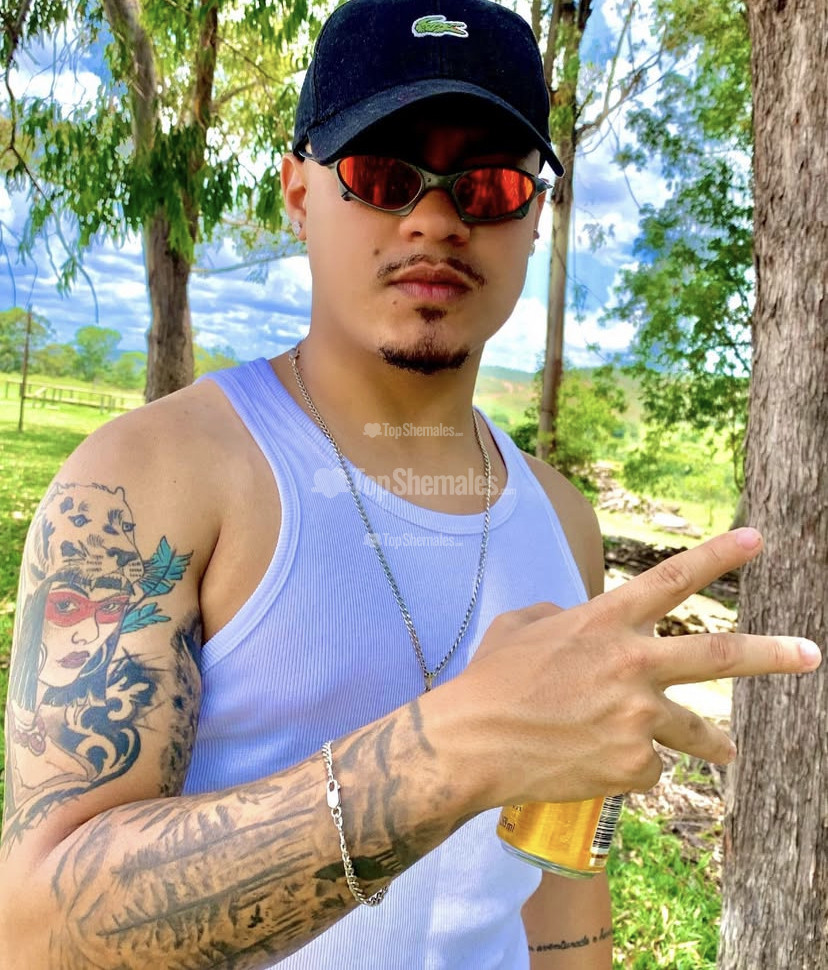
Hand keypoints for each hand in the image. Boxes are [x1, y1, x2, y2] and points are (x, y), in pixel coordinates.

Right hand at [451, 528, 820, 805]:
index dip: (717, 555)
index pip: (673, 578)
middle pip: (719, 655)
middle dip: (772, 653)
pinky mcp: (632, 764)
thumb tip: (574, 620)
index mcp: (605, 621)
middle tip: (810, 653)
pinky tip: (597, 765)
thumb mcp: (520, 627)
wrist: (473, 744)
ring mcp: (636, 716)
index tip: (757, 540)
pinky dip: (629, 766)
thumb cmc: (491, 681)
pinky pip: (647, 766)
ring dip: (714, 742)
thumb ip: (559, 615)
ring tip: (728, 751)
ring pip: (696, 731)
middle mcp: (632, 664)